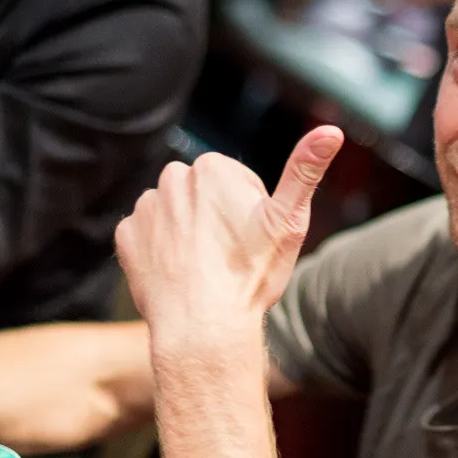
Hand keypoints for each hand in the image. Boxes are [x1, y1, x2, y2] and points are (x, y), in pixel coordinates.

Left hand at [115, 127, 344, 350]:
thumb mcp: (288, 221)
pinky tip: (178, 272)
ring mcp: (146, 208)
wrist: (203, 327)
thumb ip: (306, 170)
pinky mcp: (126, 237)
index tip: (251, 239)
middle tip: (230, 254)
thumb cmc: (249, 276)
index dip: (250, 212)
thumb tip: (331, 130)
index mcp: (212, 168)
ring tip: (204, 266)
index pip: (237, 181)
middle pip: (202, 193)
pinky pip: (145, 235)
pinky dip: (159, 249)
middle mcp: (172, 178)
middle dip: (215, 215)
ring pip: (173, 212)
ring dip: (185, 230)